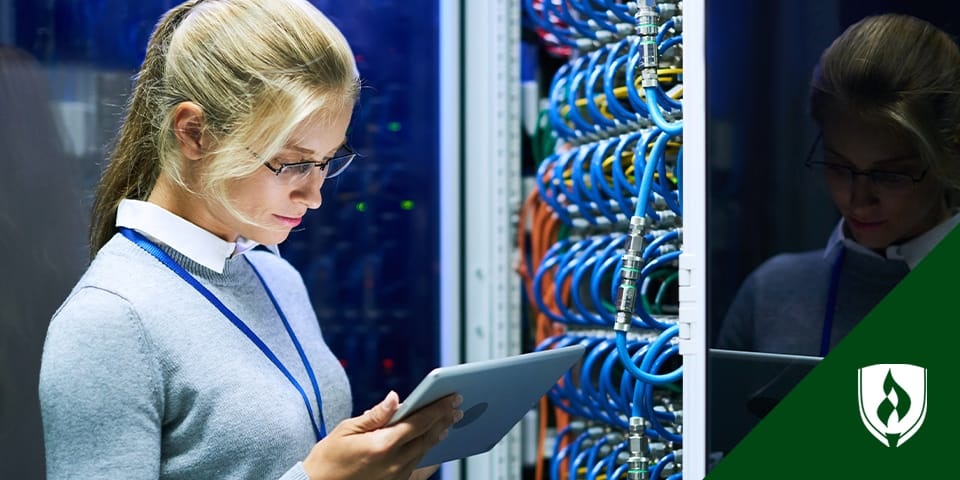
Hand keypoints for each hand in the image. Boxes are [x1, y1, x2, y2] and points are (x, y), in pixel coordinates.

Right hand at [302, 391, 462, 479]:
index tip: (452, 397)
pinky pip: (418, 470)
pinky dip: (429, 458)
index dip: (438, 408)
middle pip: (427, 436)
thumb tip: (395, 398)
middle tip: (457, 407)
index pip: (419, 421)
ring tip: (448, 423)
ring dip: (438, 436)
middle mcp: (394, 462)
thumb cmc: (328, 458)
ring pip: (424, 452)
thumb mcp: (347, 429)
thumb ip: (376, 415)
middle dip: (444, 420)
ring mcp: (396, 476)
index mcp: (383, 444)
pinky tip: (435, 449)